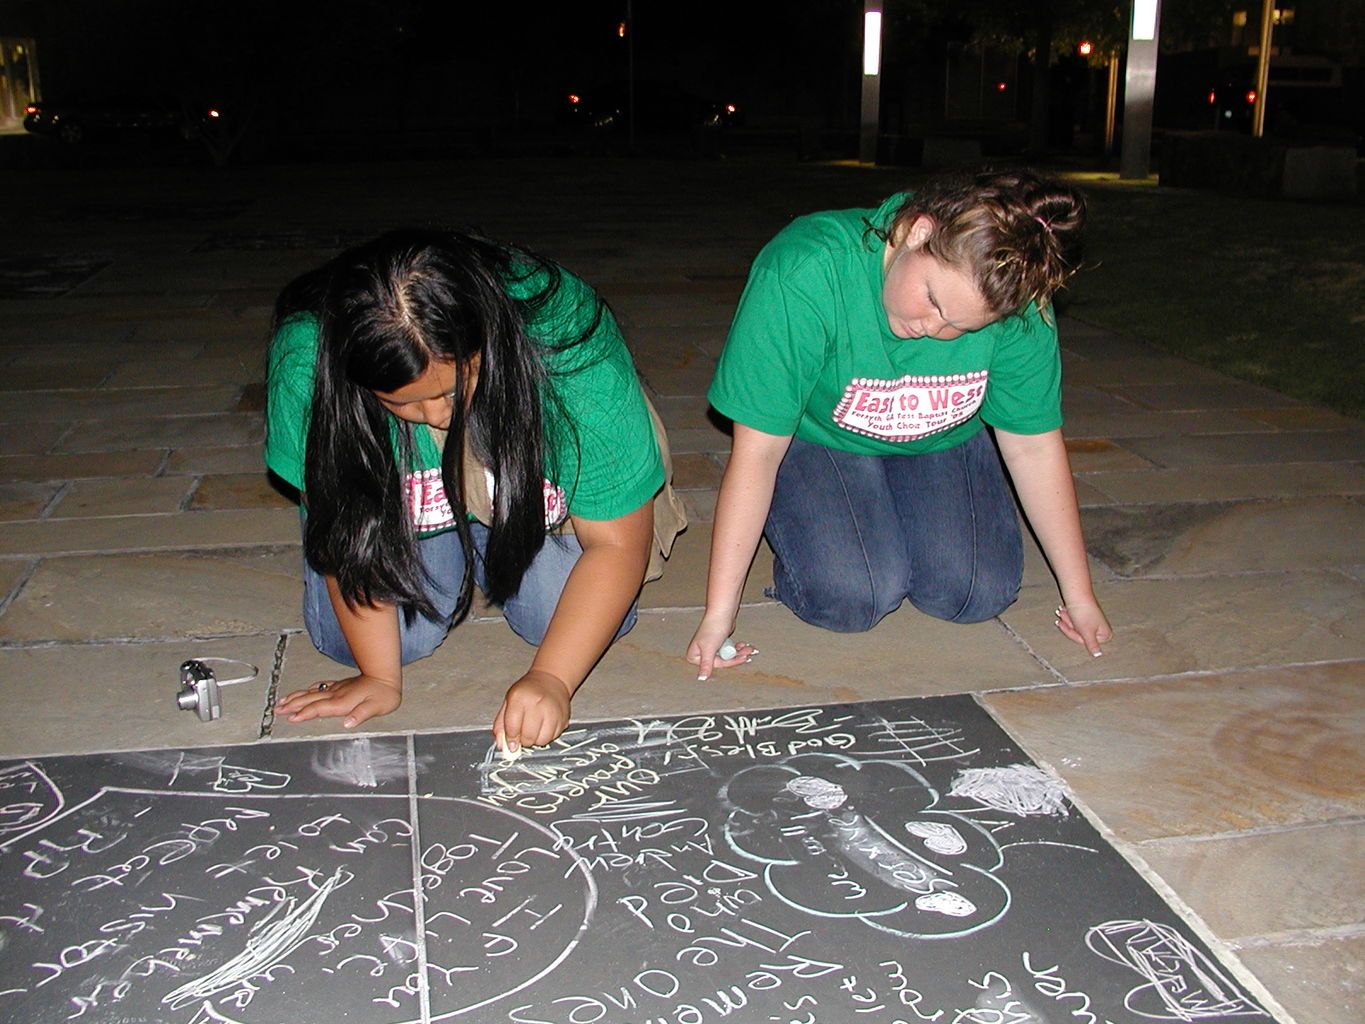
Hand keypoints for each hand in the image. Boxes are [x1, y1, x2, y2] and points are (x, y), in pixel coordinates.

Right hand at [274, 674, 401, 728]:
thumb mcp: (376, 707)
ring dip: (296, 697)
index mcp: (342, 702)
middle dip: (292, 705)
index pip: (318, 708)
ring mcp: (337, 689)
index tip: (291, 718)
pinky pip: (320, 686)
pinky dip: (309, 690)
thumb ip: (361, 714)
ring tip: (282, 702)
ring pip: (311, 693)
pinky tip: (304, 691)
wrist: (386, 675)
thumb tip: (348, 723)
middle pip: (309, 700)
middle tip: (277, 710)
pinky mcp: (340, 685)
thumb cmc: (384, 693)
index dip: (304, 714)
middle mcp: (336, 694)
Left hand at [493, 670, 572, 753]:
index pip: (512, 727)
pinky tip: (544, 726)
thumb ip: (501, 724)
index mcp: (519, 698)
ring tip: (534, 730)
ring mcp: (552, 711)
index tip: (511, 742)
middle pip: (528, 736)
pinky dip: (547, 736)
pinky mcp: (563, 718)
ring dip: (536, 740)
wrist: (551, 680)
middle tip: (522, 735)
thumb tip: (501, 745)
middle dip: (523, 741)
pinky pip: (553, 738)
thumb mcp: (508, 702)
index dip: (510, 738)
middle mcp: (537, 703)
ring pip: (542, 740)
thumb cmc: (527, 691)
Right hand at [687, 616, 756, 681]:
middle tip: (748, 653)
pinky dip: (737, 648)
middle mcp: (701, 653)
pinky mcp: (719, 643)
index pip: (716, 664)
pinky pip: (729, 649)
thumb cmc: (713, 627)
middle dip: (737, 656)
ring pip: (727, 655)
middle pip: (722, 660)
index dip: (730, 661)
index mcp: (695, 655)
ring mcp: (711, 648)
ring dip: (739, 652)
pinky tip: (744, 645)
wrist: (722, 612)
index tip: (741, 658)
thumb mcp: (709, 649)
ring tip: (748, 648)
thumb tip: (701, 678)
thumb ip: (706, 665)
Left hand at [1055, 598, 1112, 656]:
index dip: (1073, 632)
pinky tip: (1065, 610)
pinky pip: (1075, 621)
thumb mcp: (1086, 632)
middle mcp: (1100, 629)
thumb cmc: (1083, 612)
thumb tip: (1098, 655)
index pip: (1082, 641)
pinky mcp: (1086, 617)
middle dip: (1069, 625)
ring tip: (1063, 611)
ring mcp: (1093, 623)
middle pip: (1079, 634)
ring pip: (1075, 627)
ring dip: (1067, 619)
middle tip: (1064, 615)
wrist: (1077, 594)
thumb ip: (1092, 644)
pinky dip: (1069, 616)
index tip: (1070, 624)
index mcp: (1104, 635)